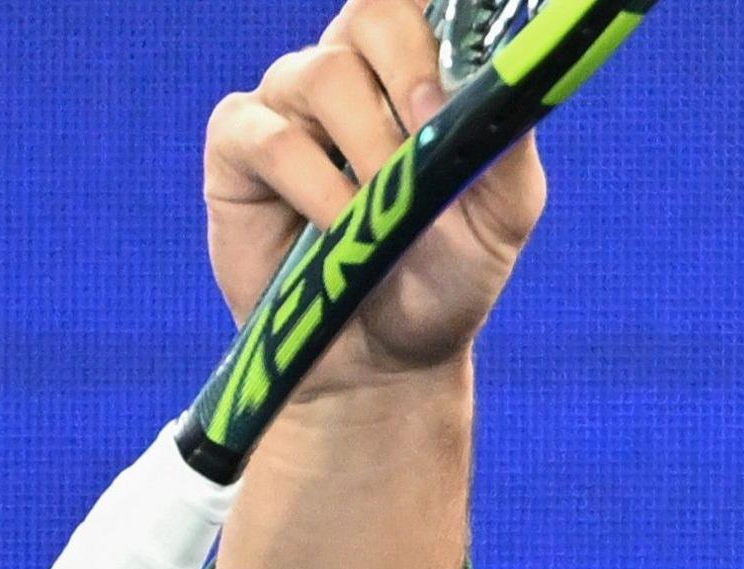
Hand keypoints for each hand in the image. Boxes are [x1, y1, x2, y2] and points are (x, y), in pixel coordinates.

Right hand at [203, 0, 543, 399]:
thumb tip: (462, 87)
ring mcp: (288, 102)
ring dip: (368, 145)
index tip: (462, 68)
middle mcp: (350, 68)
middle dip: (410, 68)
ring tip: (388, 210)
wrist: (386, 357)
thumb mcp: (502, 216)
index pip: (417, 1)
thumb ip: (506, 144)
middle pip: (371, 13)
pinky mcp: (237, 147)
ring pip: (322, 76)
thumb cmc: (446, 274)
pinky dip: (313, 183)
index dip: (438, 11)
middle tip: (429, 136)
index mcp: (415, 66)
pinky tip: (340, 228)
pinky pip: (269, 136)